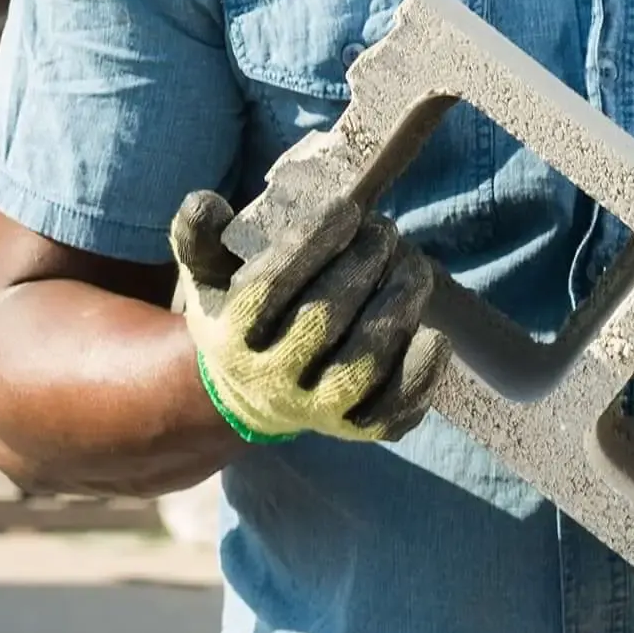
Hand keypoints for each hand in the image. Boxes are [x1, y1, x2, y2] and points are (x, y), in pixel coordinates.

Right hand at [171, 188, 448, 445]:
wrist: (254, 391)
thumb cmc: (240, 314)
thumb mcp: (208, 274)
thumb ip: (199, 235)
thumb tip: (207, 203)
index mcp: (230, 339)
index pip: (268, 289)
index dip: (310, 244)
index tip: (347, 207)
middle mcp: (270, 381)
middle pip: (321, 322)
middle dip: (361, 267)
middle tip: (385, 231)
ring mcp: (314, 411)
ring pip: (361, 365)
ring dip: (395, 309)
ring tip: (414, 267)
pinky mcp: (355, 429)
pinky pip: (392, 410)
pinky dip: (418, 375)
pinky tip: (434, 335)